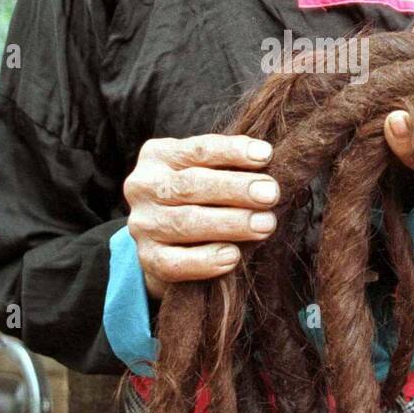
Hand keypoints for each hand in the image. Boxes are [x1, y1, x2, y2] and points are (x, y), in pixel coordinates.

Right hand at [123, 134, 279, 297]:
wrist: (164, 242)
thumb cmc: (197, 197)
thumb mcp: (205, 171)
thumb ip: (228, 166)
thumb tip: (269, 164)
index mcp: (158, 155)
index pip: (198, 150)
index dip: (233, 152)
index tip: (266, 156)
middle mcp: (143, 186)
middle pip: (192, 185)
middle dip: (236, 189)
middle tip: (271, 194)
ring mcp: (142, 224)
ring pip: (186, 222)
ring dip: (231, 223)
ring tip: (265, 224)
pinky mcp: (147, 258)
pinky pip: (175, 262)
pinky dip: (206, 260)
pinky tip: (234, 256)